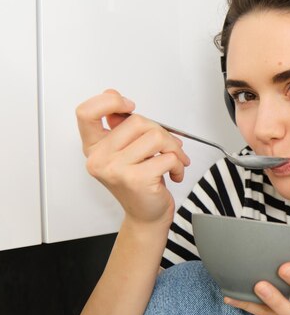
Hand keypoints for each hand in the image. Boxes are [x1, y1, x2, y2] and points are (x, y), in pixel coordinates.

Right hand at [75, 89, 190, 225]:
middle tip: (167, 146)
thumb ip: (121, 126)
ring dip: (174, 147)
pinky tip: (174, 173)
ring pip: (156, 136)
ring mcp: (116, 169)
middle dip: (161, 131)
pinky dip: (179, 164)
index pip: (86, 113)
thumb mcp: (126, 152)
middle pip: (137, 121)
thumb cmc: (139, 183)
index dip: (109, 102)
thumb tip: (115, 98)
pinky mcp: (136, 179)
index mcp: (94, 147)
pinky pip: (169, 156)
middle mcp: (100, 158)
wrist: (146, 216)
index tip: (129, 106)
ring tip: (174, 159)